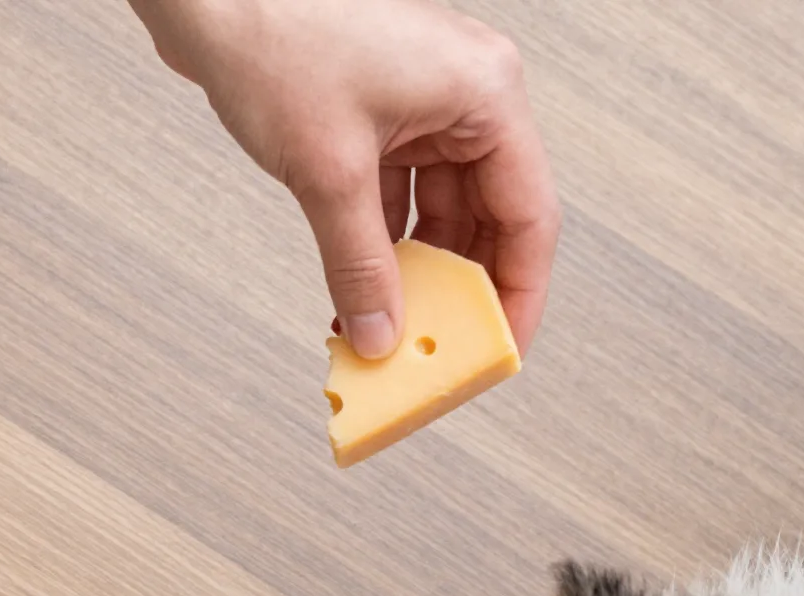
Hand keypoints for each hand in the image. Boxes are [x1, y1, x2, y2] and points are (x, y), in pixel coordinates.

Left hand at [131, 0, 559, 357]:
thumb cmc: (275, 27)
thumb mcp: (328, 171)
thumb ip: (359, 265)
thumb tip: (381, 333)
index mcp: (483, 92)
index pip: (528, 216)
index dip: (517, 295)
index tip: (501, 352)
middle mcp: (461, 94)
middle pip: (486, 218)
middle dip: (460, 291)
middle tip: (441, 355)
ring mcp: (417, 102)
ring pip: (437, 213)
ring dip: (412, 274)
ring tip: (390, 332)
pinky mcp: (371, 112)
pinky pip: (394, 197)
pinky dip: (378, 246)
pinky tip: (358, 292)